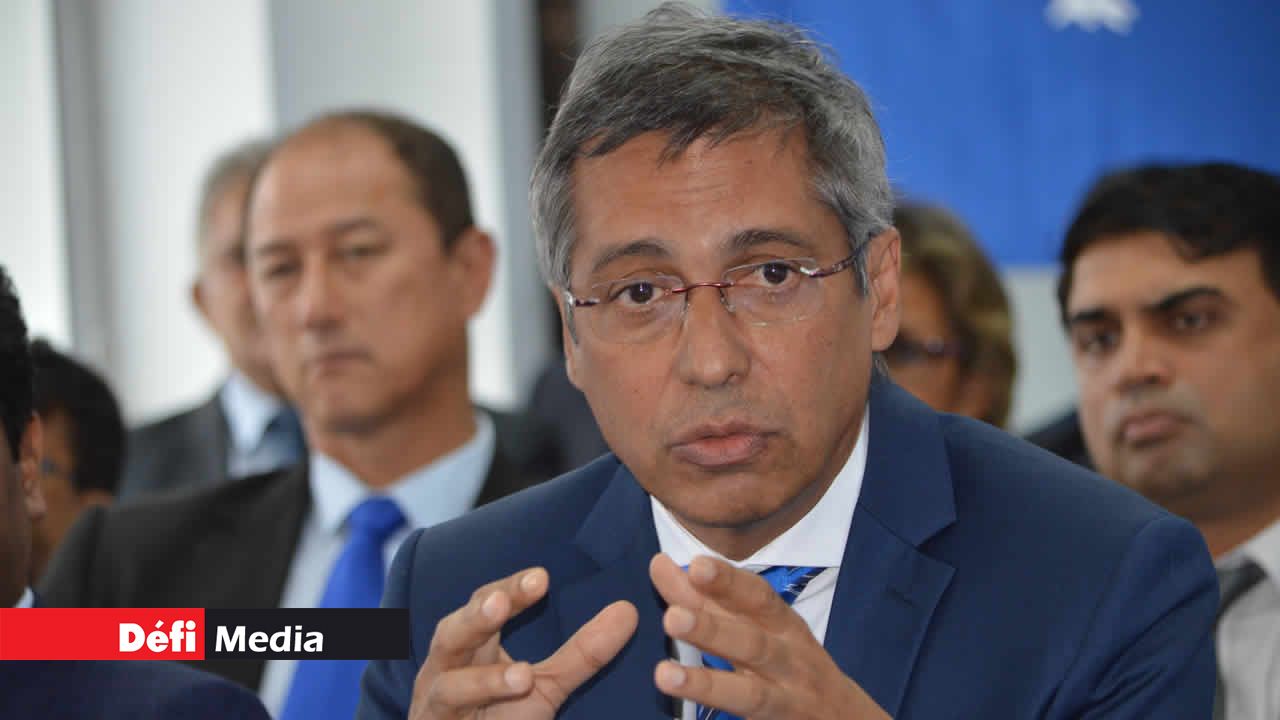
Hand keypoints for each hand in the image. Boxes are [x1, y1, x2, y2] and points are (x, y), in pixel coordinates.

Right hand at [409, 567, 637, 719]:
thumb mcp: (545, 686)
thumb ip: (583, 653)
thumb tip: (627, 611)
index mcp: (470, 647)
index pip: (485, 605)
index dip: (509, 590)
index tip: (542, 578)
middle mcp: (444, 670)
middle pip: (452, 633)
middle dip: (476, 618)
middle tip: (502, 603)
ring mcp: (434, 706)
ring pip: (447, 686)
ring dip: (483, 681)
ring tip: (522, 677)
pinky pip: (450, 719)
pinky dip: (479, 708)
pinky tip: (512, 696)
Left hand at [650, 554, 889, 719]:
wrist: (843, 718)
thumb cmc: (787, 660)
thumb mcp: (755, 625)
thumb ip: (706, 599)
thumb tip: (660, 563)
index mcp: (784, 627)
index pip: (759, 598)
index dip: (729, 582)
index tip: (697, 566)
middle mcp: (790, 660)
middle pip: (753, 644)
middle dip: (713, 631)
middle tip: (672, 618)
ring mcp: (787, 699)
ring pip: (749, 693)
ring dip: (707, 684)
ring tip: (665, 675)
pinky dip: (716, 714)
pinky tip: (683, 713)